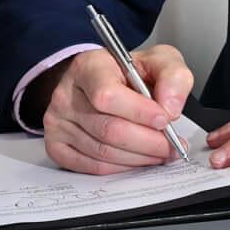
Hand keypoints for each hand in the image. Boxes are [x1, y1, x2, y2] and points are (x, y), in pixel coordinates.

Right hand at [34, 42, 192, 175]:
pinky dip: (122, 168)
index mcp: (89, 66)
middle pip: (109, 129)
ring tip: (160, 152)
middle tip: (172, 146)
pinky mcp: (57, 145)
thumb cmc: (127, 74)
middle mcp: (66, 94)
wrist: (98, 83)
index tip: (164, 119)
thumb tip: (170, 108)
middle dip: (149, 143)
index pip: (108, 95)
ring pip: (104, 153)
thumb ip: (172, 76)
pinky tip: (137, 159)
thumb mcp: (157, 60)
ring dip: (140, 158)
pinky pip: (93, 167)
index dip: (140, 112)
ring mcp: (58, 122)